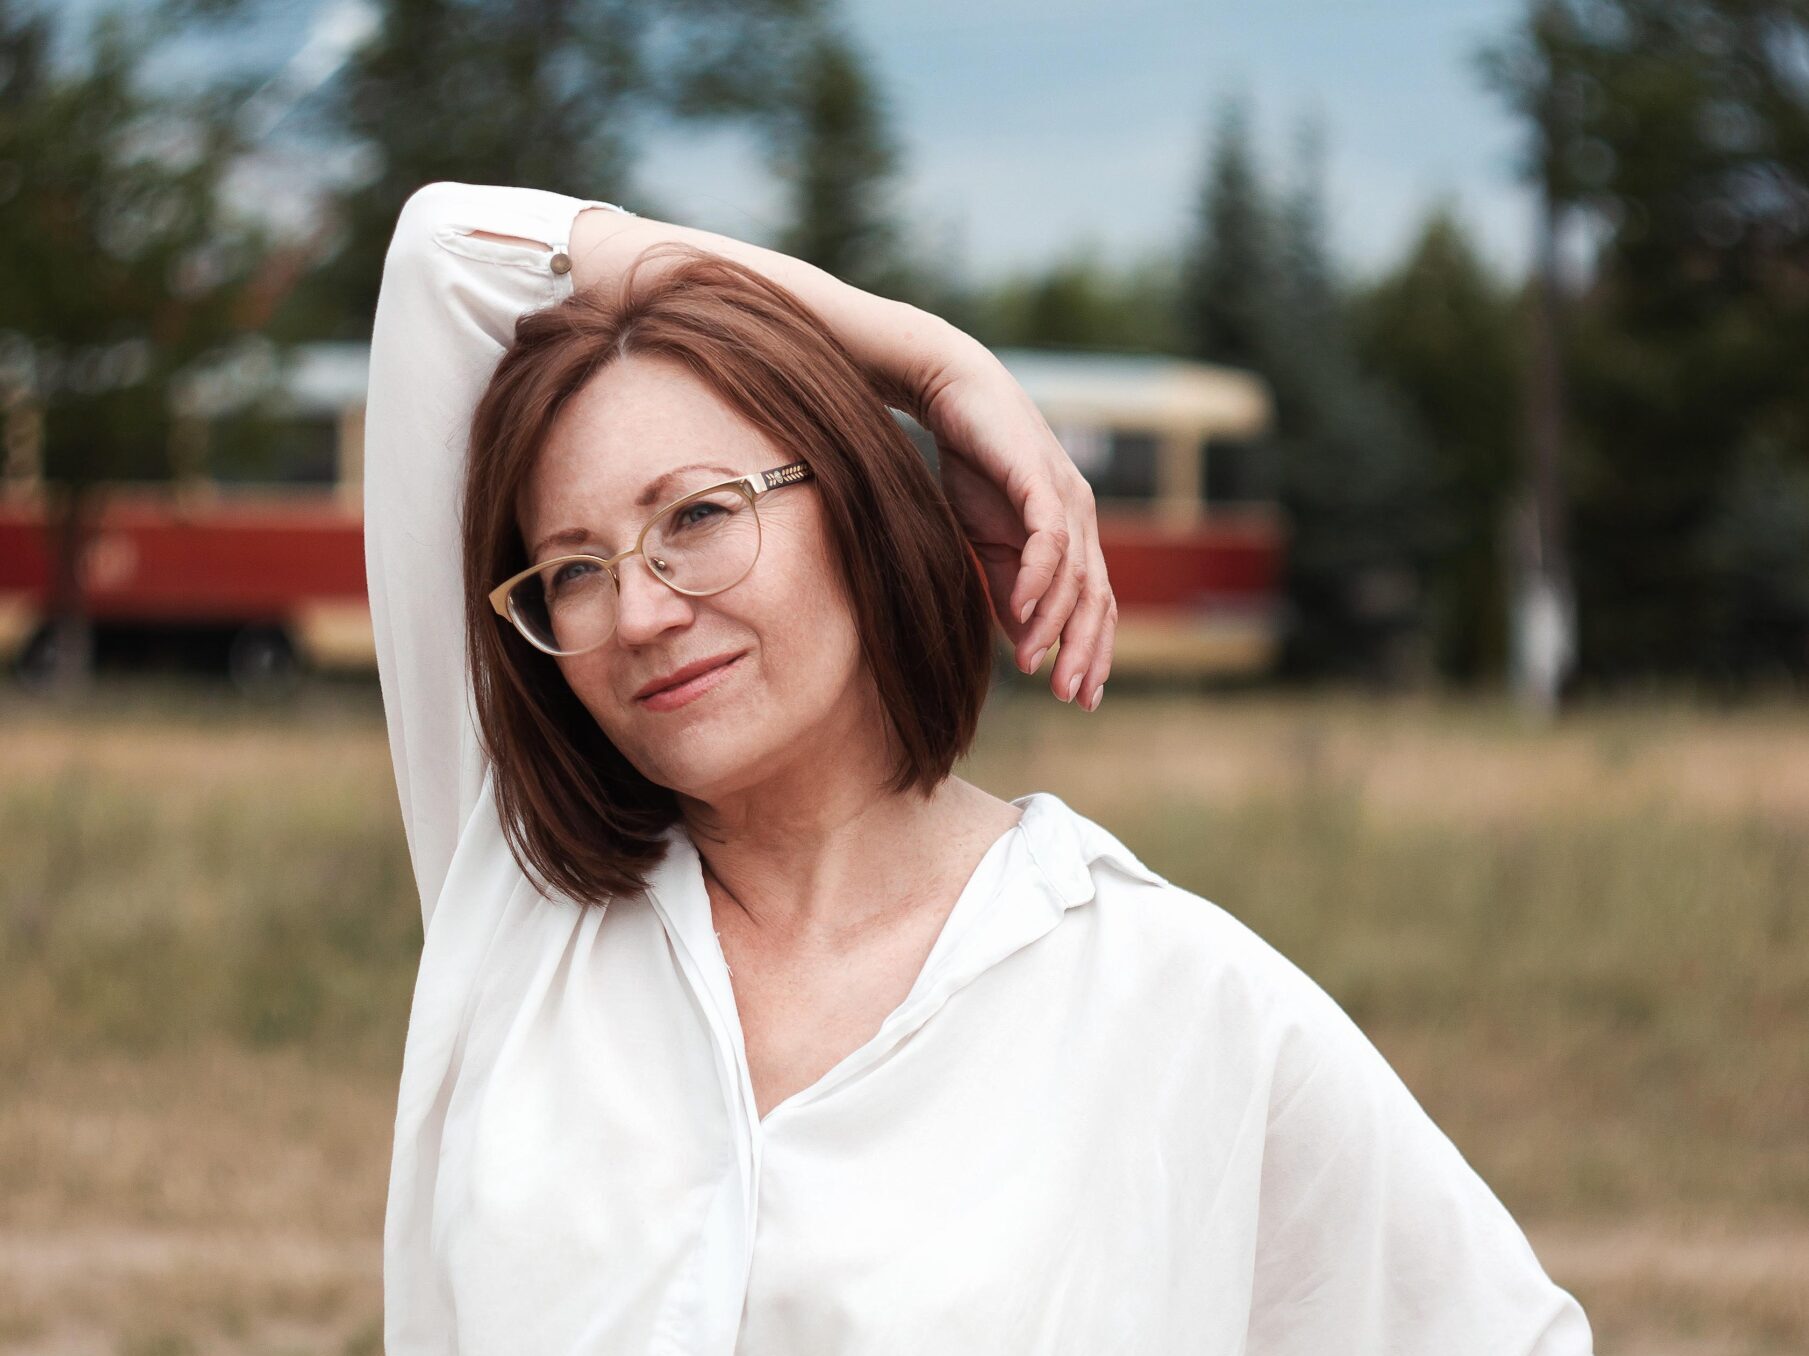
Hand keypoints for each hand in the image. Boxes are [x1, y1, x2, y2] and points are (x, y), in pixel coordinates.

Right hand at [916, 343, 1113, 709]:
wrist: (952, 392)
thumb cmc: (971, 464)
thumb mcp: (987, 541)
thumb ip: (1008, 590)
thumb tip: (1024, 646)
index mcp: (1073, 534)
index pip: (1095, 603)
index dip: (1092, 650)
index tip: (1082, 697)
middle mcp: (1080, 517)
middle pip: (1096, 597)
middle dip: (1086, 651)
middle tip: (1073, 698)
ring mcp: (1065, 496)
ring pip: (1075, 575)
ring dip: (1056, 624)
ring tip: (1036, 665)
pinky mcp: (1038, 478)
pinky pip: (1049, 538)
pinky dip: (1037, 578)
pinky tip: (1022, 611)